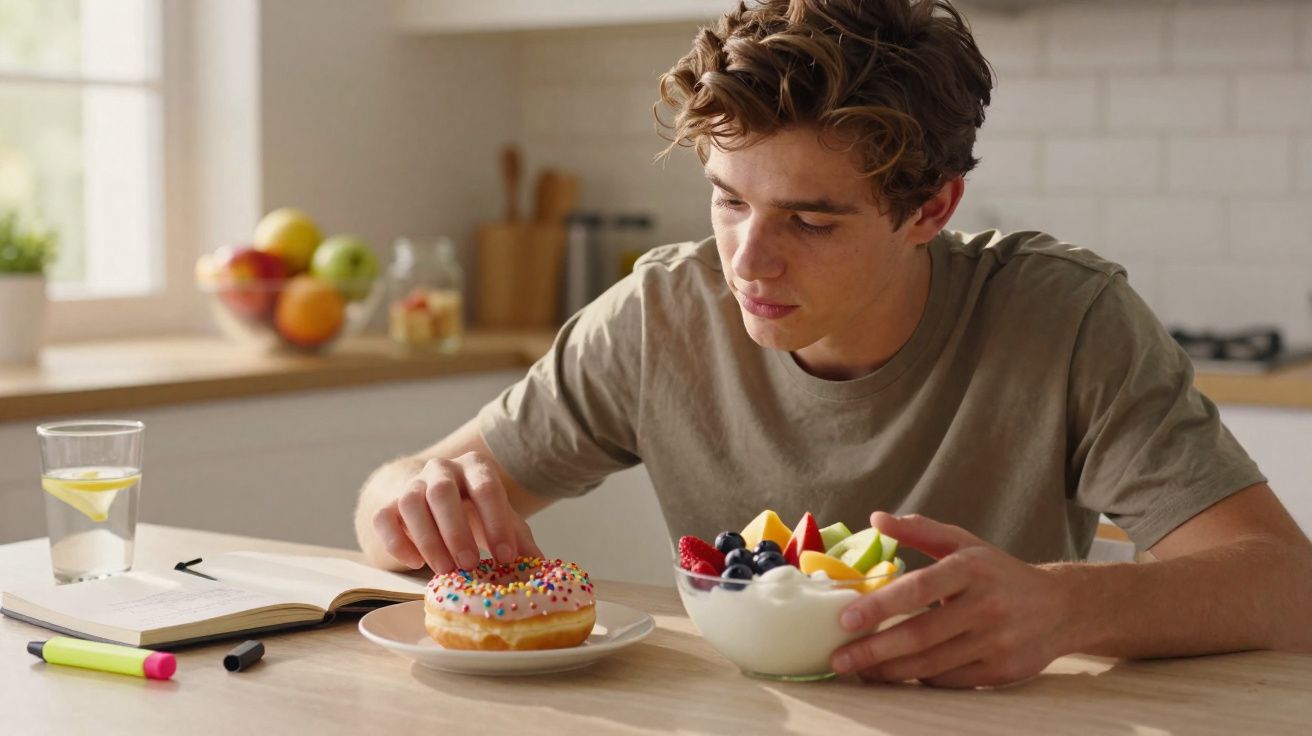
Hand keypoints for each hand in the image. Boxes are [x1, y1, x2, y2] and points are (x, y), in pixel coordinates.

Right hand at [371, 451, 542, 572]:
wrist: (434, 501)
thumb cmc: (476, 513)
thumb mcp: (502, 520)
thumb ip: (519, 540)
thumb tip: (542, 568)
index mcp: (475, 467)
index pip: (486, 488)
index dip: (497, 523)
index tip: (506, 557)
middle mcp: (441, 470)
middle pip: (442, 492)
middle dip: (456, 531)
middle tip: (469, 565)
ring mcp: (411, 484)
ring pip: (410, 503)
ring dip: (428, 539)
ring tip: (445, 571)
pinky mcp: (387, 504)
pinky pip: (383, 518)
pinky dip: (397, 542)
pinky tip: (415, 563)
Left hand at [831, 512, 1074, 687]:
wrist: (1062, 607)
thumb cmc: (999, 572)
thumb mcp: (964, 544)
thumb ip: (920, 530)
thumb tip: (876, 519)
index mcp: (971, 569)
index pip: (919, 588)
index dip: (880, 606)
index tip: (846, 619)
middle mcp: (986, 606)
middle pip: (921, 634)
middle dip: (874, 650)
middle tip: (839, 658)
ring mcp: (996, 642)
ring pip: (932, 664)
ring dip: (890, 670)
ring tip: (859, 670)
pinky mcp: (1002, 671)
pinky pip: (950, 680)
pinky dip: (919, 679)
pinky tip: (896, 675)